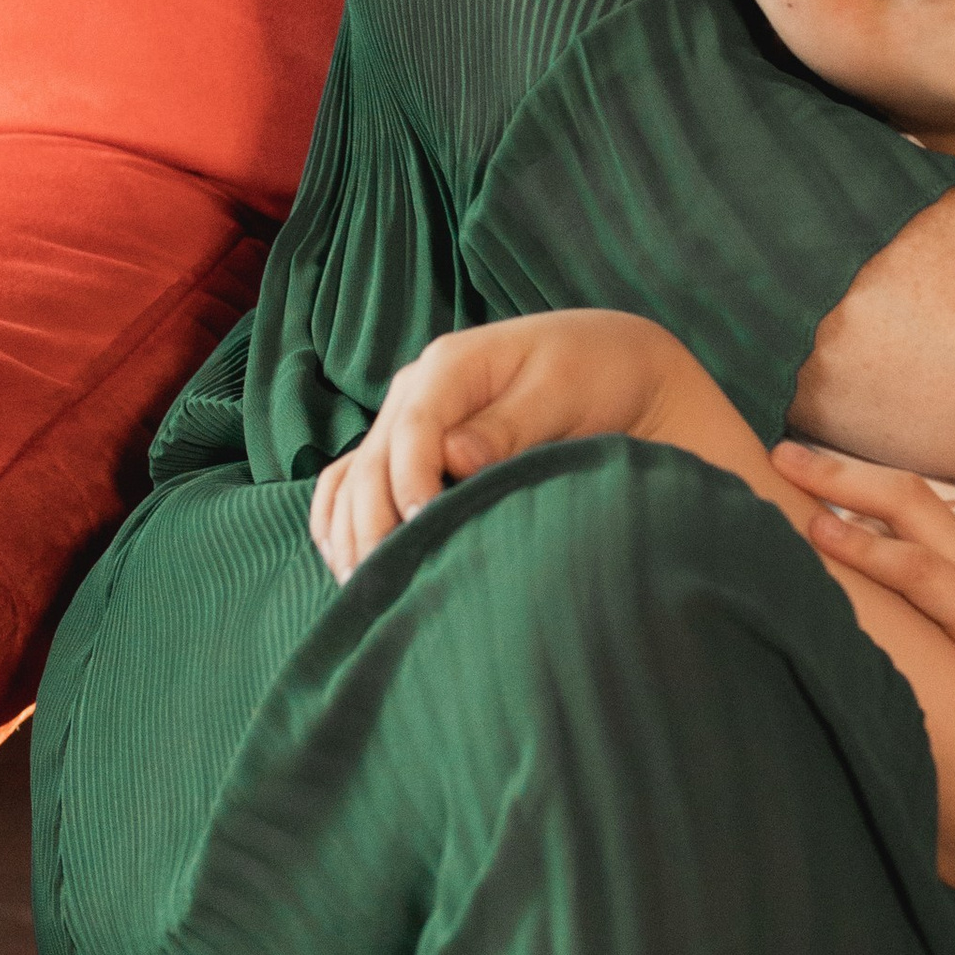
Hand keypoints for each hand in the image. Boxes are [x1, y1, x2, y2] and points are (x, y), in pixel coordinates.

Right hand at [310, 308, 688, 581]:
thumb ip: (508, 427)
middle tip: (391, 586)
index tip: (424, 531)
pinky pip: (350, 484)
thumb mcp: (564, 393)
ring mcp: (406, 420)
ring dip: (350, 535)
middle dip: (374, 526)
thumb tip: (454, 458)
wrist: (615, 369)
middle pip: (371, 464)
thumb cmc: (598, 376)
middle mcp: (416, 389)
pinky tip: (349, 564)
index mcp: (451, 364)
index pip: (412, 430)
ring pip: (351, 481)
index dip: (411, 485)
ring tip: (367, 590)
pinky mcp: (407, 449)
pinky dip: (340, 523)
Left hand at [771, 444, 954, 749]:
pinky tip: (817, 532)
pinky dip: (859, 544)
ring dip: (834, 482)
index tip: (825, 476)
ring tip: (780, 466)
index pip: (927, 496)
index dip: (873, 485)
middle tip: (783, 451)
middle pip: (902, 485)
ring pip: (898, 504)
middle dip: (839, 468)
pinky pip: (909, 565)